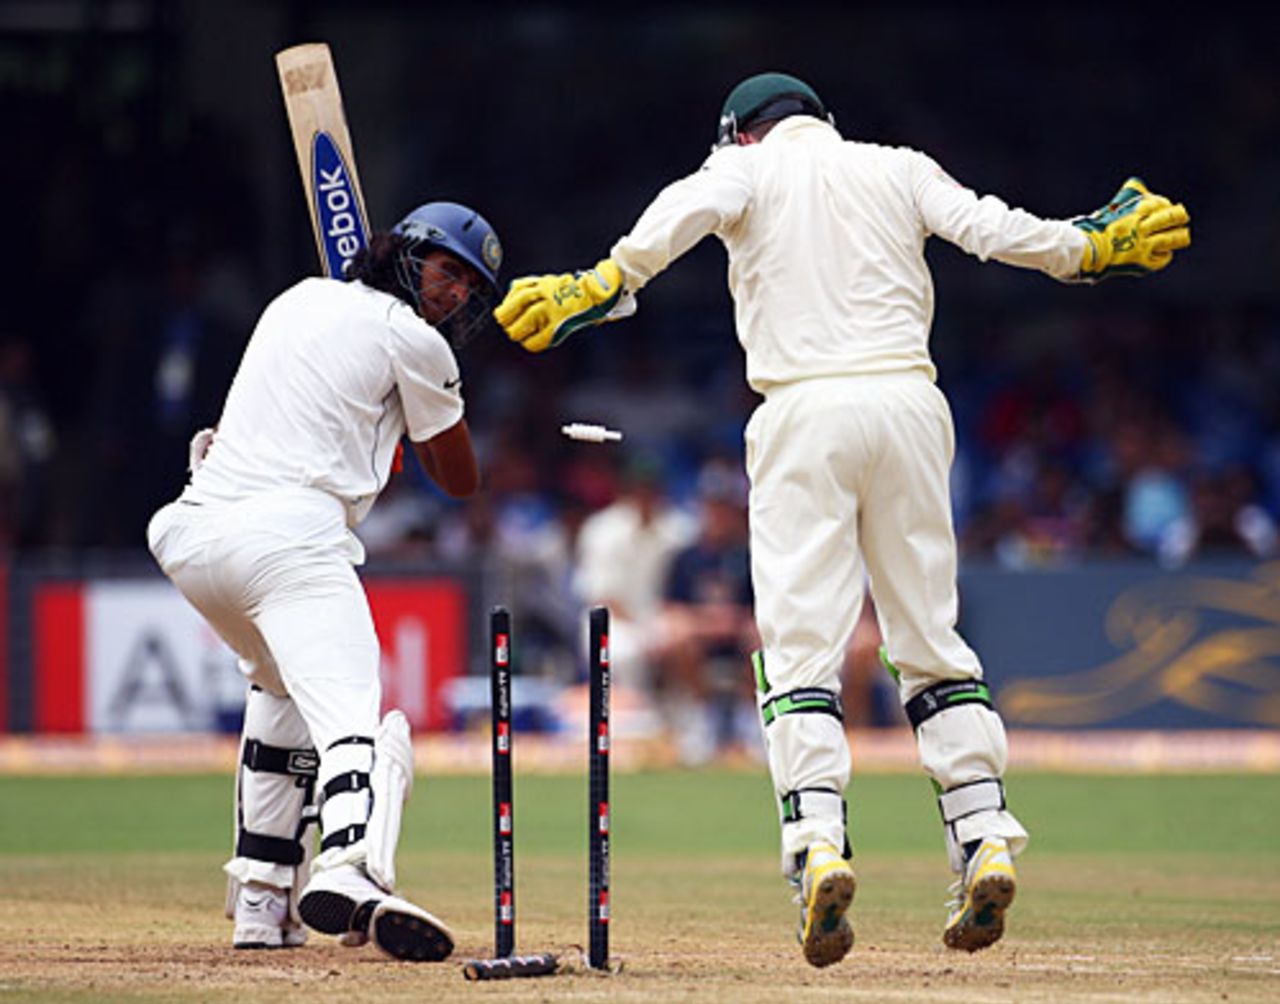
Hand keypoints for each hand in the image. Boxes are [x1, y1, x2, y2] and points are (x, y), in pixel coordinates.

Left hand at [492, 258, 623, 351]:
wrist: (596, 294)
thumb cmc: (571, 291)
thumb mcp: (547, 282)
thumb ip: (527, 286)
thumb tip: (508, 297)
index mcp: (540, 284)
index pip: (514, 295)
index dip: (505, 308)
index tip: (503, 316)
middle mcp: (544, 295)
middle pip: (513, 309)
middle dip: (508, 321)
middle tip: (509, 328)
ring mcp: (552, 310)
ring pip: (522, 325)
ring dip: (517, 332)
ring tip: (519, 335)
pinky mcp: (560, 325)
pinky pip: (538, 339)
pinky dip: (531, 343)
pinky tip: (532, 342)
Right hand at [1073, 177, 1189, 279]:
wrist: (1082, 251)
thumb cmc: (1092, 230)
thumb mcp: (1109, 209)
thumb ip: (1124, 199)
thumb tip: (1135, 185)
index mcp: (1133, 212)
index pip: (1161, 204)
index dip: (1167, 205)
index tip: (1168, 206)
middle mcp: (1141, 227)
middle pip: (1171, 218)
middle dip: (1179, 217)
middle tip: (1182, 217)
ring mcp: (1143, 245)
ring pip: (1172, 239)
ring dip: (1179, 236)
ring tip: (1182, 236)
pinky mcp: (1141, 263)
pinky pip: (1162, 258)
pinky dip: (1164, 255)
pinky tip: (1163, 253)